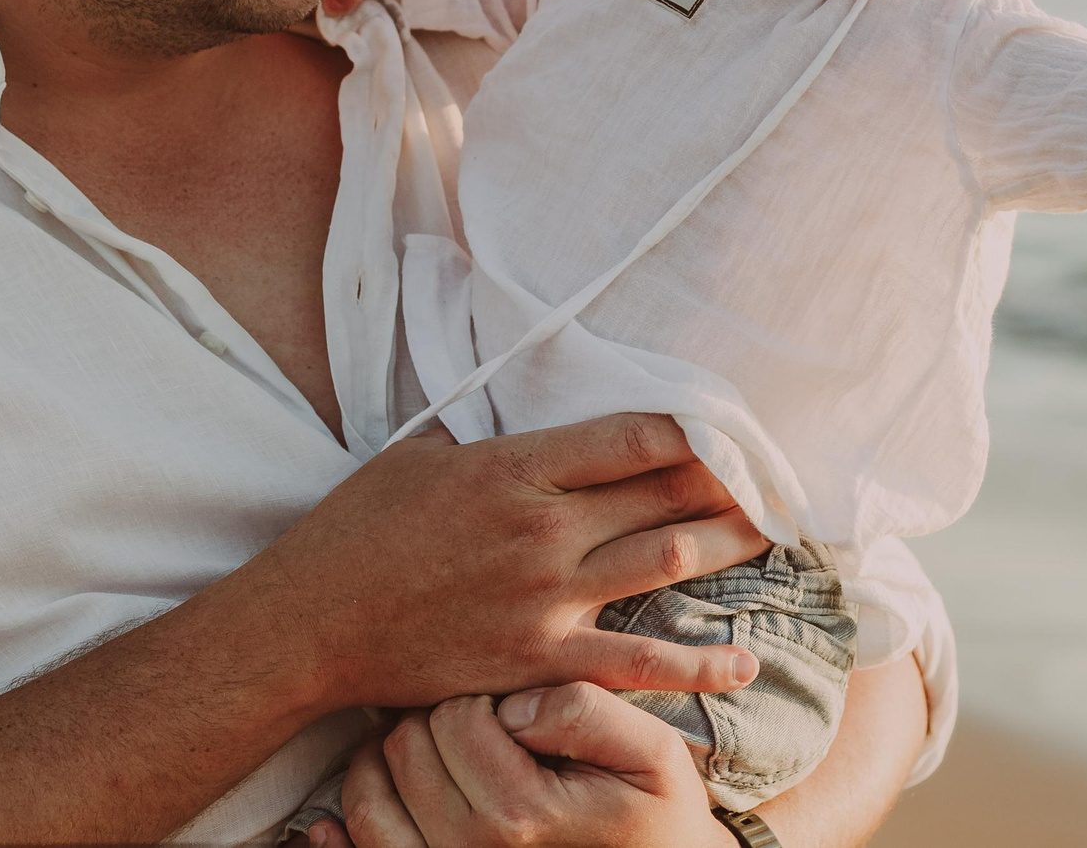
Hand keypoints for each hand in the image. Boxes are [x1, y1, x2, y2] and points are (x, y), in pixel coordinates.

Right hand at [244, 414, 764, 717]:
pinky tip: (742, 664)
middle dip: (725, 479)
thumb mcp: (422, 454)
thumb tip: (532, 419)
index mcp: (517, 468)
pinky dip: (694, 667)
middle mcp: (545, 529)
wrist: (313, 624)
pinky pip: (634, 662)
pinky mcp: (540, 658)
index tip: (727, 424)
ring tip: (772, 530)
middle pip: (663, 493)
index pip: (633, 436)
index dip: (693, 429)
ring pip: (665, 561)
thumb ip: (488, 438)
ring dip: (728, 543)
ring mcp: (547, 598)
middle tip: (771, 471)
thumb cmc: (358, 530)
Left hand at [304, 685, 727, 847]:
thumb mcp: (653, 754)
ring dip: (393, 760)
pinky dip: (349, 817)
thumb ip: (586, 714)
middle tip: (481, 726)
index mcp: (519, 812)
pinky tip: (376, 793)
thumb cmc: (653, 815)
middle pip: (405, 747)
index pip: (455, 718)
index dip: (482, 695)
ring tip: (440, 751)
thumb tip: (515, 706)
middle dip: (438, 720)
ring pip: (367, 791)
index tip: (514, 709)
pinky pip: (358, 843)